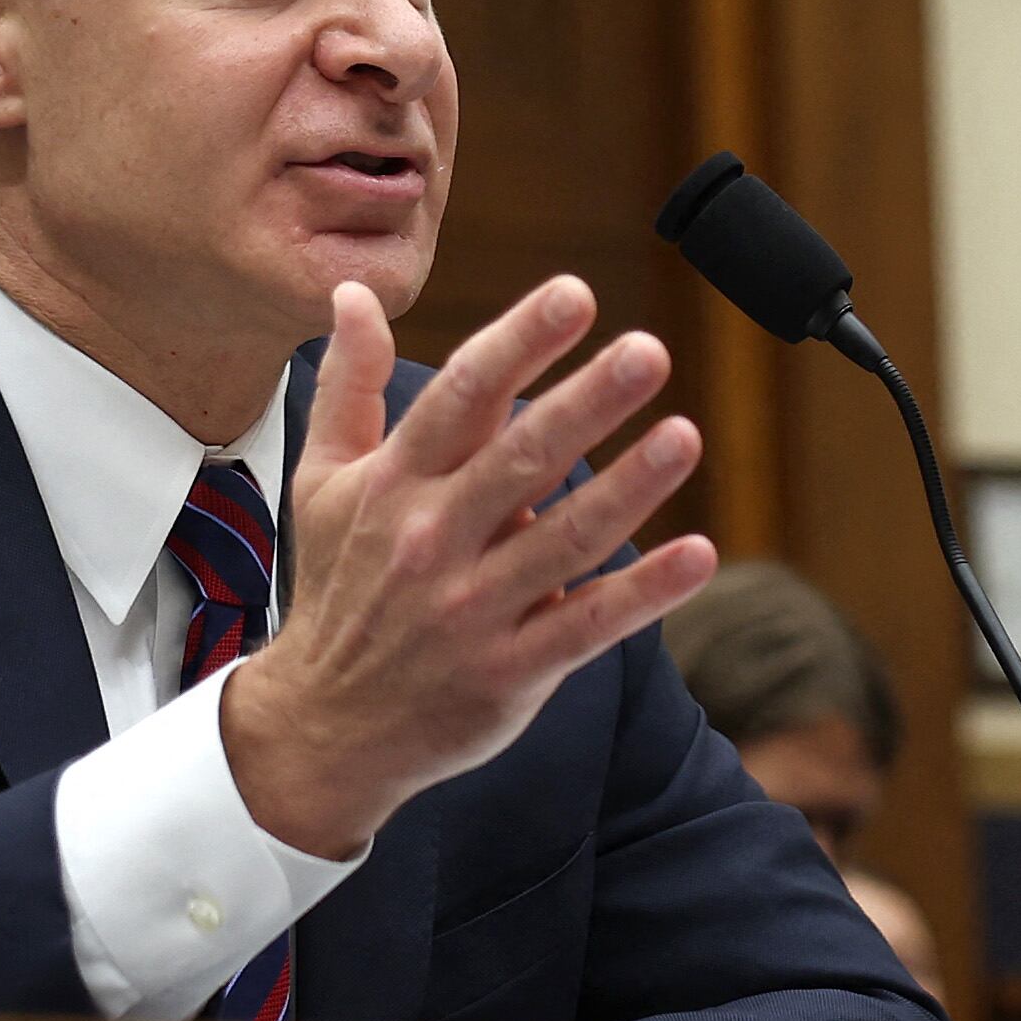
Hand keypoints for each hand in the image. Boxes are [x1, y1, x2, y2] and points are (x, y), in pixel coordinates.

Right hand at [219, 275, 715, 859]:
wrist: (323, 728)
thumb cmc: (337, 588)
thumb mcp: (323, 480)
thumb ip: (349, 382)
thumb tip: (354, 292)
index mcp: (395, 483)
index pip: (462, 397)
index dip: (519, 342)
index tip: (575, 293)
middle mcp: (434, 539)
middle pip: (521, 458)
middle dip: (588, 401)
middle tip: (650, 351)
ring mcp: (474, 609)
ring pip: (565, 539)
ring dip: (630, 486)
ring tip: (685, 435)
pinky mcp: (511, 672)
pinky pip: (586, 625)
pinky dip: (644, 592)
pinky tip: (698, 554)